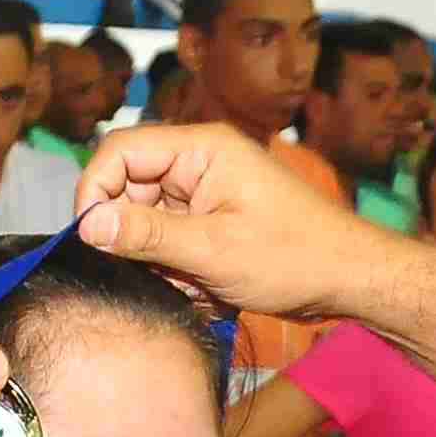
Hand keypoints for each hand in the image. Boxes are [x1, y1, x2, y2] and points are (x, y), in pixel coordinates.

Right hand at [70, 122, 400, 324]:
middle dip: (132, 236)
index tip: (90, 237)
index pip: (119, 150)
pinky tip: (205, 288)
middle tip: (156, 272)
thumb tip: (87, 225)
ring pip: (146, 220)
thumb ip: (146, 235)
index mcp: (201, 148)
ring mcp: (205, 191)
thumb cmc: (295, 257)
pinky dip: (176, 268)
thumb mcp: (212, 251)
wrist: (348, 277)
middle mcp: (199, 161)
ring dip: (157, 259)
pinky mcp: (210, 219)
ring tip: (194, 284)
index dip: (94, 190)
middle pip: (128, 188)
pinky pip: (169, 239)